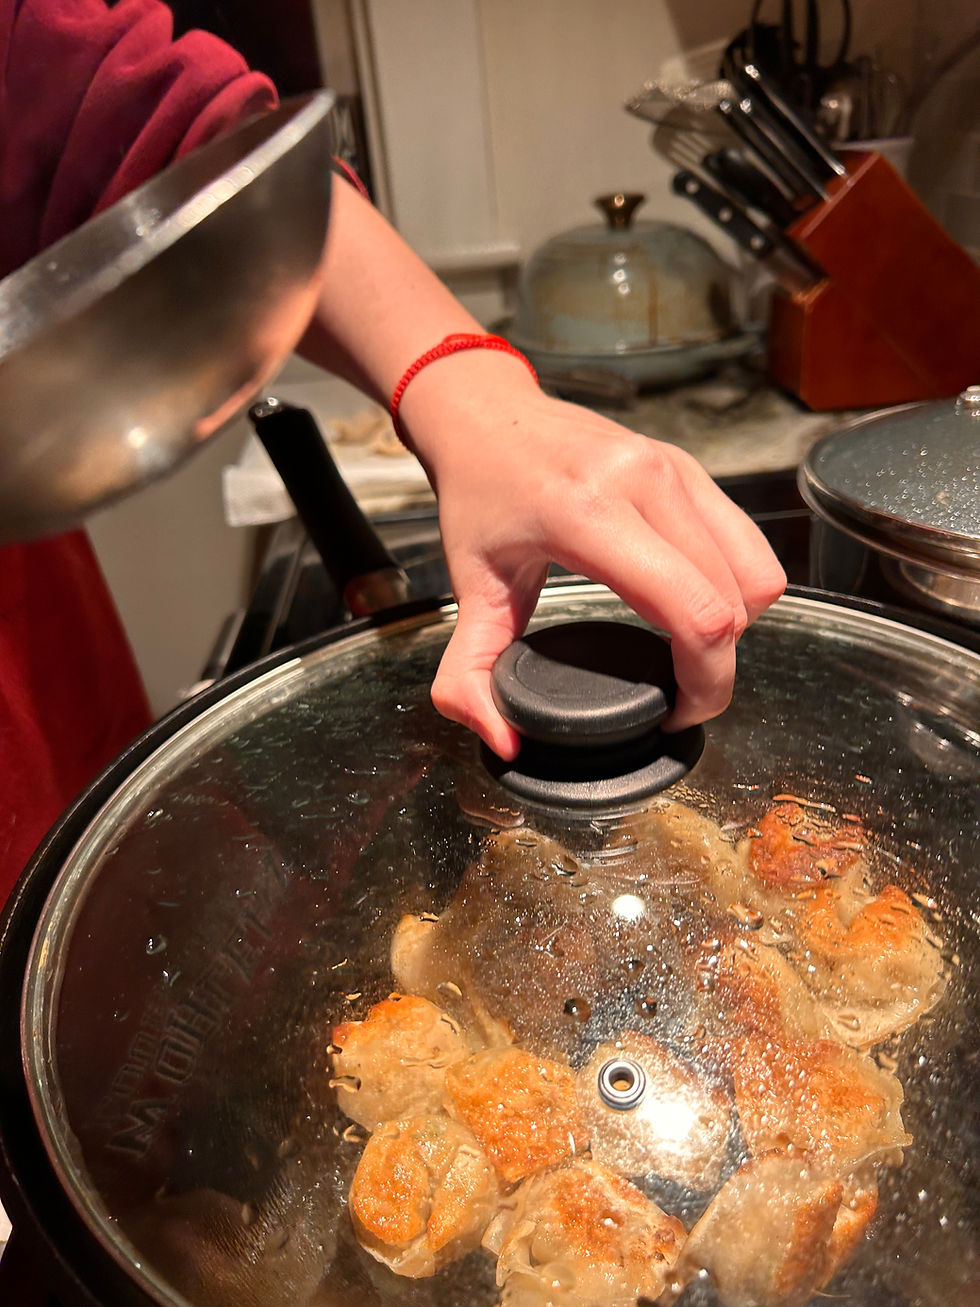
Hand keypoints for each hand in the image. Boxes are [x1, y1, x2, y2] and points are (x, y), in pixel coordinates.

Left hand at [397, 352, 786, 759]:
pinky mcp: (690, 467)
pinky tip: (692, 606)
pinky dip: (735, 587)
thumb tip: (503, 739)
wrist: (487, 416)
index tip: (676, 714)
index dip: (704, 682)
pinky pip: (746, 542)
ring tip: (688, 651)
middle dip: (717, 667)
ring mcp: (676, 468)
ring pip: (756, 572)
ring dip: (734, 626)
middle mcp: (646, 482)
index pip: (695, 611)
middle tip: (679, 696)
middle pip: (734, 602)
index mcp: (591, 513)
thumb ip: (468, 674)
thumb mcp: (466, 588)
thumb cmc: (479, 496)